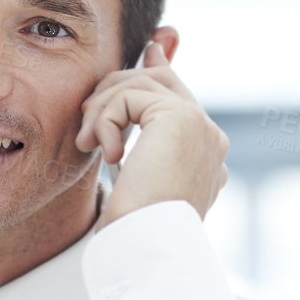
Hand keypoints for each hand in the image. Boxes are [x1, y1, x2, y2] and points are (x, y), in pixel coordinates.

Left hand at [78, 38, 228, 230]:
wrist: (149, 249)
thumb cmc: (136, 231)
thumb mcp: (134, 183)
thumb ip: (137, 145)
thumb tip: (126, 123)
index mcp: (206, 157)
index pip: (180, 99)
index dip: (158, 71)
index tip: (148, 51)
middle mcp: (211, 139)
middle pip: (162, 80)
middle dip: (120, 83)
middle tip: (90, 113)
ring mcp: (201, 126)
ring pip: (140, 83)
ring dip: (102, 109)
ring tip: (88, 144)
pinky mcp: (181, 119)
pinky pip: (129, 95)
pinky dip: (105, 119)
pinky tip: (103, 150)